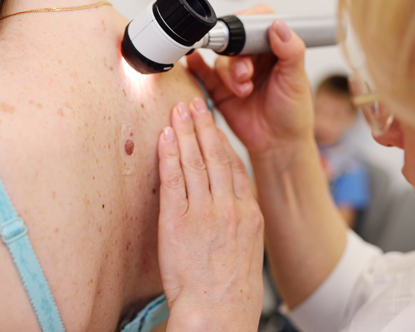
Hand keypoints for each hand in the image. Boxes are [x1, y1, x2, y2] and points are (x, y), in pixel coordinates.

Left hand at [158, 98, 263, 331]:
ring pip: (195, 161)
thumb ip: (240, 219)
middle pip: (216, 155)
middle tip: (196, 102)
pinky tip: (166, 137)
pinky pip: (173, 179)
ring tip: (180, 111)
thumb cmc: (231, 287)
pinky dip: (170, 155)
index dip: (222, 140)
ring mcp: (204, 211)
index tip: (214, 123)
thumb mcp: (248, 248)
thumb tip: (232, 201)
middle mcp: (228, 206)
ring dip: (186, 132)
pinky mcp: (178, 220)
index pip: (234, 165)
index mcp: (247, 212)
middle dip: (204, 125)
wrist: (218, 311)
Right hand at [186, 4, 312, 155]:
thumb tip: (279, 25)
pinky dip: (196, 65)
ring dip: (229, 74)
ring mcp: (234, 72)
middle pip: (235, 41)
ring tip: (243, 90)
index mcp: (275, 49)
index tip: (247, 41)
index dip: (249, 27)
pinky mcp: (219, 87)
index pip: (258, 22)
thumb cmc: (292, 114)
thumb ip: (290, 51)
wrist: (277, 144)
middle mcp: (253, 57)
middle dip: (238, 58)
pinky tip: (194, 62)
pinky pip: (202, 71)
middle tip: (246, 74)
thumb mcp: (296, 80)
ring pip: (221, 59)